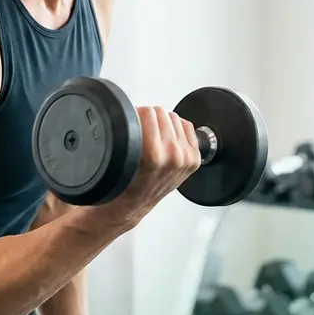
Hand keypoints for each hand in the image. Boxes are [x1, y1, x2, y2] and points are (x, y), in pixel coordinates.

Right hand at [102, 106, 200, 226]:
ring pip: (174, 118)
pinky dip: (177, 129)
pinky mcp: (194, 159)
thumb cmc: (124, 183)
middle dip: (149, 119)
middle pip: (161, 113)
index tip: (132, 119)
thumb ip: (127, 132)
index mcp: (154, 155)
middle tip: (141, 128)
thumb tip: (133, 111)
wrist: (133, 203)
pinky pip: (187, 127)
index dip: (137, 114)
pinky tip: (167, 138)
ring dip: (163, 123)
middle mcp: (173, 156)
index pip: (148, 113)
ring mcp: (185, 158)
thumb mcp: (120, 155)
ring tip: (153, 136)